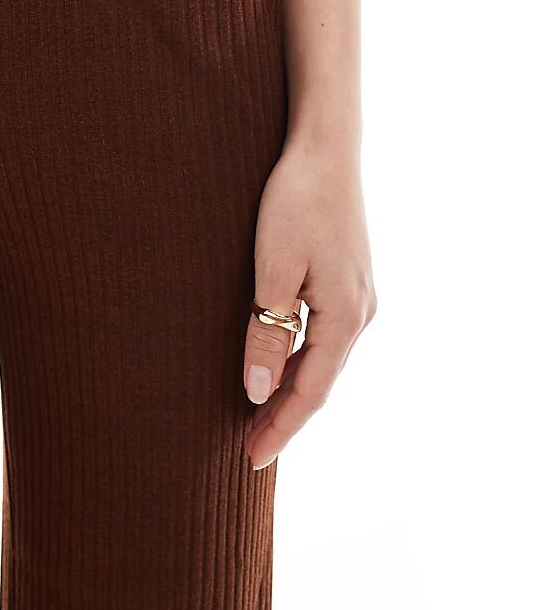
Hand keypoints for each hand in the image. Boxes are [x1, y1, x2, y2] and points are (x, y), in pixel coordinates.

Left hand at [243, 142, 375, 468]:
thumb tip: (258, 392)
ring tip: (257, 414)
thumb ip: (266, 332)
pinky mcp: (350, 279)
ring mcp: (359, 295)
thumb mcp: (272, 270)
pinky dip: (300, 357)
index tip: (253, 460)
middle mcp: (361, 313)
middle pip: (320, 380)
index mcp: (345, 317)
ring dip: (291, 387)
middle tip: (249, 448)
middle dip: (284, 415)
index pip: (310, 392)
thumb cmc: (295, 202)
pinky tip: (280, 361)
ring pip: (322, 358)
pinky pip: (324, 334)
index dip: (281, 428)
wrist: (325, 149)